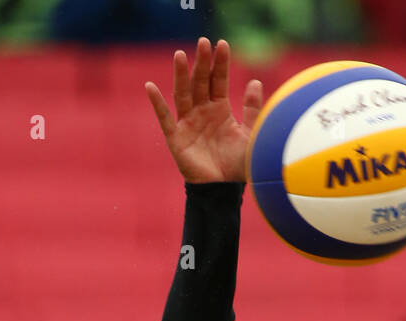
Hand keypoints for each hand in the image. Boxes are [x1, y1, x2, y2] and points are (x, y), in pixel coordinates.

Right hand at [145, 39, 262, 184]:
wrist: (225, 191)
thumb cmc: (238, 165)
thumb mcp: (250, 134)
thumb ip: (253, 110)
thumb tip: (255, 82)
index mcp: (220, 109)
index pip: (218, 81)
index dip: (220, 64)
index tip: (222, 44)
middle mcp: (202, 112)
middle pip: (200, 82)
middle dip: (202, 63)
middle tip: (203, 43)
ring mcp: (188, 123)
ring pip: (183, 94)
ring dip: (181, 75)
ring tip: (180, 55)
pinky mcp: (176, 138)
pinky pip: (165, 118)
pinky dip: (157, 104)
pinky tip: (150, 87)